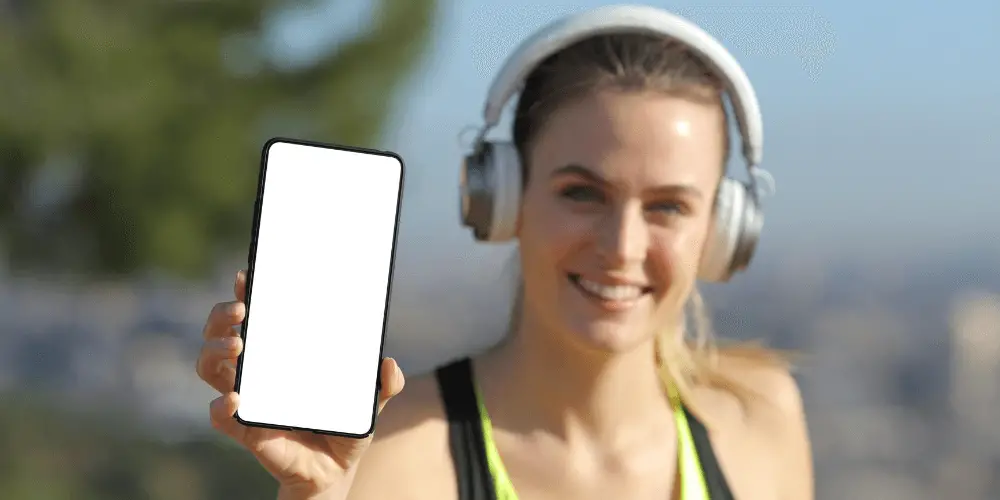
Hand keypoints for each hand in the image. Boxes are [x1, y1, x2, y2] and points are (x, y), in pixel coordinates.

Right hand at [195, 270, 404, 498]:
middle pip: (220, 333)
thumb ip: (385, 385)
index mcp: (280, 354)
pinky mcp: (245, 429)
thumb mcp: (370, 402)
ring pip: (210, 366)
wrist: (335, 471)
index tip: (246, 276)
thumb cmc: (344, 426)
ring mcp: (247, 398)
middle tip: (241, 310)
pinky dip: (220, 406)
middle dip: (221, 316)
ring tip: (238, 345)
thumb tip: (389, 365)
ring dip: (214, 350)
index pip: (255, 316)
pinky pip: (220, 415)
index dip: (245, 293)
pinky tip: (235, 399)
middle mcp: (256, 371)